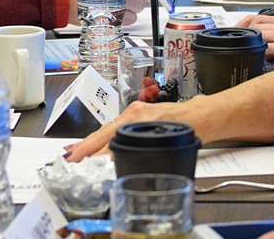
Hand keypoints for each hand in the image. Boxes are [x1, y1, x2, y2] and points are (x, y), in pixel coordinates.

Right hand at [66, 99, 200, 160]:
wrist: (204, 114)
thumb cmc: (192, 126)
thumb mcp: (166, 141)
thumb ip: (140, 148)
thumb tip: (118, 159)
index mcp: (138, 118)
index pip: (108, 138)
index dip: (92, 151)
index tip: (80, 161)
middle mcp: (133, 113)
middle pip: (102, 132)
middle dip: (83, 147)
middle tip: (68, 158)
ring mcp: (134, 111)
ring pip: (106, 129)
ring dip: (90, 142)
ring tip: (75, 152)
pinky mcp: (137, 112)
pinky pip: (114, 126)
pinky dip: (102, 136)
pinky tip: (96, 143)